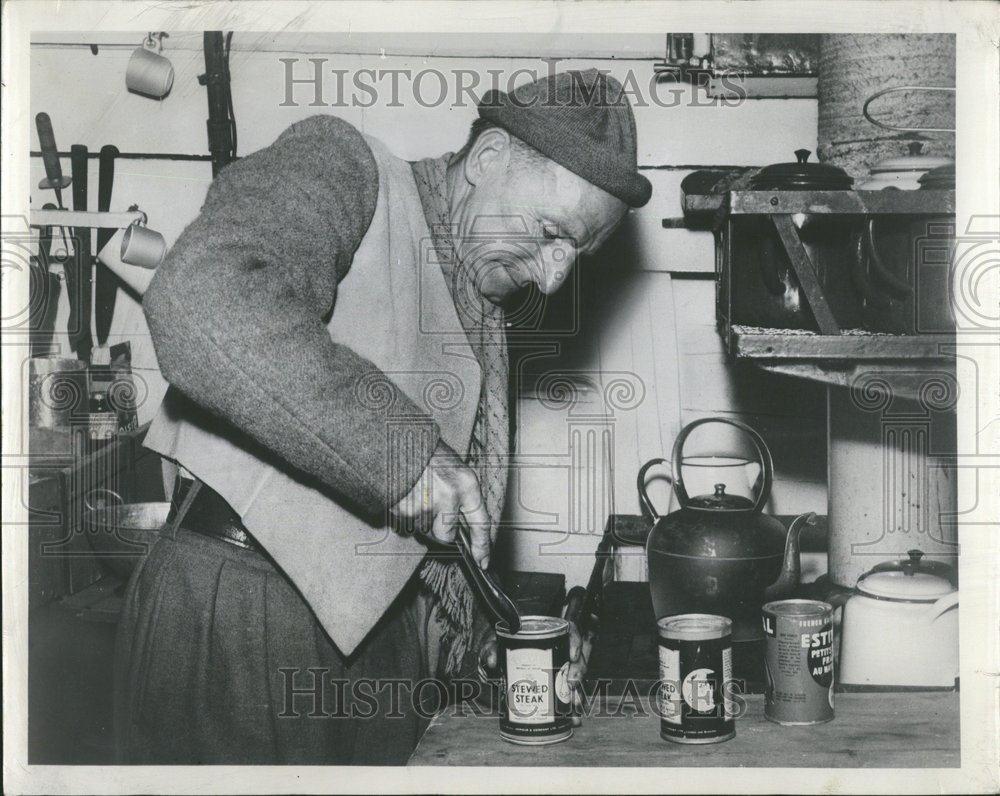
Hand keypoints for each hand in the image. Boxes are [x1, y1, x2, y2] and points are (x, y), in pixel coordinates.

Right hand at [391, 439, 491, 567]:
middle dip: (438, 532)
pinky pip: (405, 523)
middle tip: (430, 510)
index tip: (482, 561)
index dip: (482, 546)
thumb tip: (461, 527)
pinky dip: (403, 514)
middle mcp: (449, 496)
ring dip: (418, 519)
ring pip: (422, 530)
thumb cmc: (424, 451)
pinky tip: (403, 493)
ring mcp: (425, 505)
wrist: (394, 437)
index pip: (481, 523)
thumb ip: (461, 496)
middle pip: (446, 536)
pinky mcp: (404, 510)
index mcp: (466, 484)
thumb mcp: (453, 468)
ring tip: (415, 492)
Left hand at [479, 620, 588, 725]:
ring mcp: (558, 674)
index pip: (568, 632)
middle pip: (577, 658)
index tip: (573, 655)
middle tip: (571, 684)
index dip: (575, 641)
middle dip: (578, 672)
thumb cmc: (497, 652)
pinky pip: (568, 700)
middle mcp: (557, 654)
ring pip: (576, 680)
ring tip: (574, 704)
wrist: (495, 671)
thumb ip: (490, 650)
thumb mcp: (492, 647)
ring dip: (578, 693)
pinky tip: (573, 719)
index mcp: (546, 637)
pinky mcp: (555, 692)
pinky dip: (572, 711)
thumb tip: (492, 660)